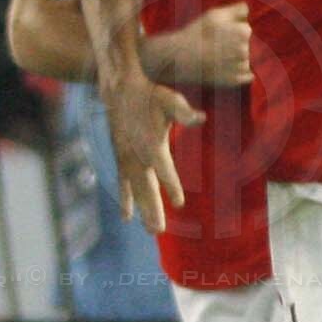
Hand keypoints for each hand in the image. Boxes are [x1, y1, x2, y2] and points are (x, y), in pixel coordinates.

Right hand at [103, 72, 201, 234]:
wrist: (120, 91)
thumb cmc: (150, 95)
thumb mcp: (169, 100)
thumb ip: (183, 112)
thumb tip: (201, 117)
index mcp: (152, 144)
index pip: (164, 170)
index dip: (172, 186)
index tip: (180, 203)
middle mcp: (137, 156)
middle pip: (147, 188)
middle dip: (153, 209)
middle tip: (159, 230)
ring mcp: (127, 159)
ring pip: (136, 190)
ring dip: (143, 210)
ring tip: (151, 231)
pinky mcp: (121, 158)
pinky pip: (123, 184)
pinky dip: (126, 200)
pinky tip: (127, 218)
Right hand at [151, 2, 251, 88]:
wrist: (180, 58)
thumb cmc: (197, 34)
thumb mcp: (216, 14)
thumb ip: (238, 9)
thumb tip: (249, 12)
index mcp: (243, 32)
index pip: (246, 30)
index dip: (232, 30)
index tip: (219, 34)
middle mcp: (245, 50)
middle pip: (246, 46)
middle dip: (235, 45)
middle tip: (216, 47)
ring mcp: (240, 67)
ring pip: (246, 61)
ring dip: (237, 60)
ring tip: (218, 58)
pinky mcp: (235, 81)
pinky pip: (247, 76)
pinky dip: (239, 74)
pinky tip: (225, 69)